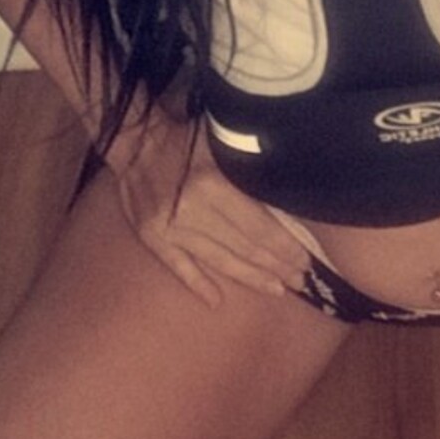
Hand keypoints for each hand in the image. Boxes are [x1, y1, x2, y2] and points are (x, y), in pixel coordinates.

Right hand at [108, 109, 310, 310]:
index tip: (304, 260)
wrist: (135, 141)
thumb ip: (248, 172)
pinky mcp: (153, 238)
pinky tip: (216, 301)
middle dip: (275, 265)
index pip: (258, 226)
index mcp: (214, 185)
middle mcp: (193, 212)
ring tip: (276, 289)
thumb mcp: (222, 144)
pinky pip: (179, 266)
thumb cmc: (185, 137)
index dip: (284, 246)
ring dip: (250, 277)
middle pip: (244, 246)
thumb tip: (285, 199)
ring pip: (218, 260)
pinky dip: (198, 284)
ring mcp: (171, 229)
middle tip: (300, 280)